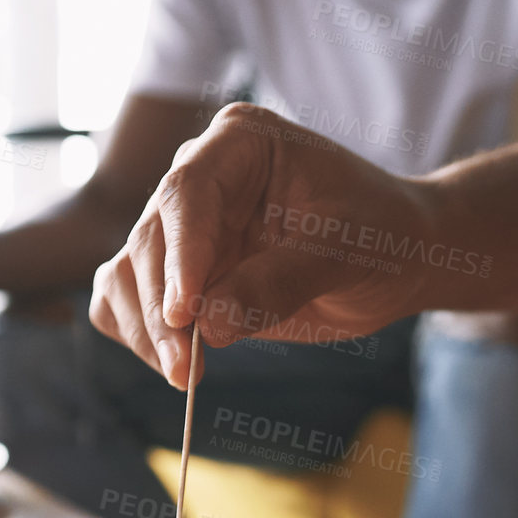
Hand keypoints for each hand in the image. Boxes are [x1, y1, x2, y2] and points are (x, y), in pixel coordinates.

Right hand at [90, 103, 438, 388]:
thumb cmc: (379, 236)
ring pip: (125, 274)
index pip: (187, 193)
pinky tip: (177, 365)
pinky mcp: (175, 272)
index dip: (180, 255)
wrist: (392, 258)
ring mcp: (181, 226)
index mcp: (240, 143)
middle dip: (160, 311)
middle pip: (149, 240)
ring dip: (144, 330)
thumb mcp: (347, 252)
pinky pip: (126, 300)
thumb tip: (206, 324)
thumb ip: (280, 282)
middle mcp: (197, 175)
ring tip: (186, 375)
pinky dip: (138, 335)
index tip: (184, 314)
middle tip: (186, 369)